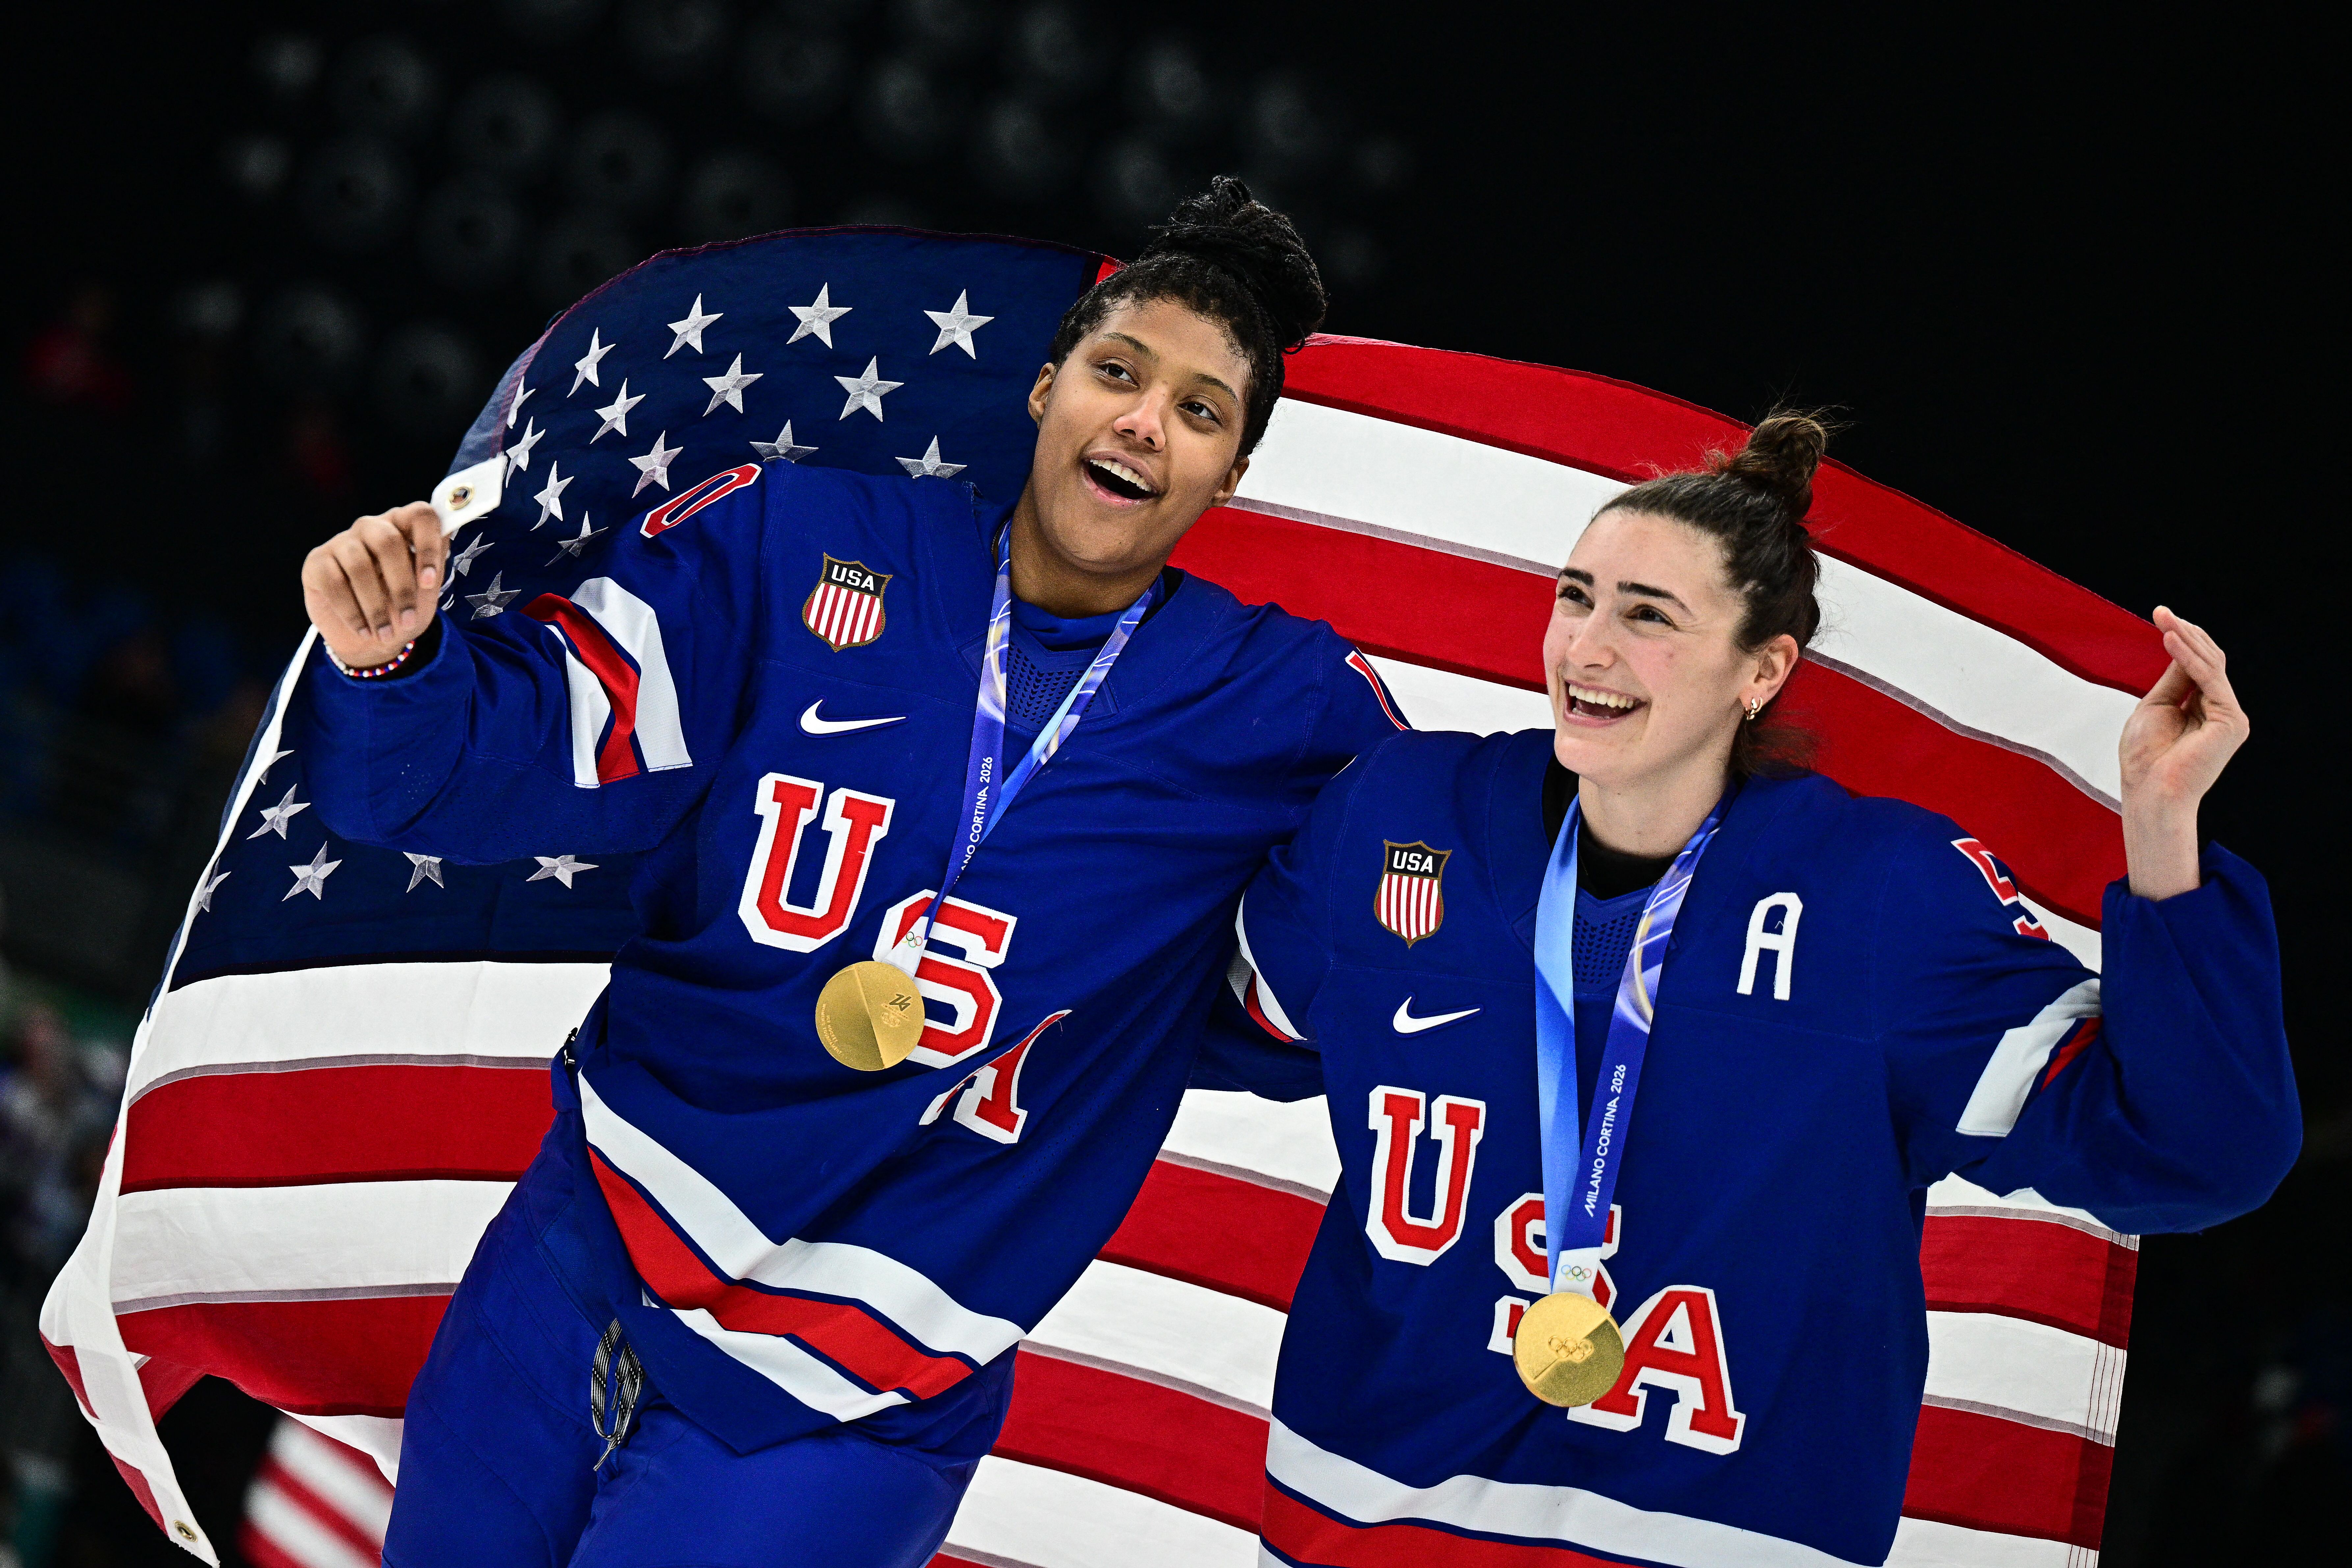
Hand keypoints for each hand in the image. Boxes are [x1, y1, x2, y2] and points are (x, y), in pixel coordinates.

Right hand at [302, 502, 445, 669]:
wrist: (371, 637)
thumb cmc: (402, 607)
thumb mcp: (425, 591)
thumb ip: (435, 564)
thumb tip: (449, 532)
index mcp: (403, 527)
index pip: (419, 515)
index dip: (427, 545)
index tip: (429, 581)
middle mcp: (371, 527)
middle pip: (387, 541)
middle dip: (401, 586)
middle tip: (408, 620)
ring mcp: (342, 542)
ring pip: (359, 565)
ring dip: (376, 606)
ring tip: (386, 634)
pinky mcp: (317, 562)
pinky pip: (334, 583)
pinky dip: (352, 612)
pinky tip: (364, 631)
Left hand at [2118, 607, 2248, 897]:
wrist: (2150, 792)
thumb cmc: (2145, 757)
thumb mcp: (2155, 706)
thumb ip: (2173, 679)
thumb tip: (2179, 645)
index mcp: (2202, 708)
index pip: (2197, 664)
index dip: (2181, 638)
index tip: (2161, 615)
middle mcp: (2220, 710)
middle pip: (2207, 660)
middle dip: (2184, 633)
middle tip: (2161, 611)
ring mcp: (2229, 716)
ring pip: (2211, 665)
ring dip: (2186, 639)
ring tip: (2164, 618)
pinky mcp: (2231, 721)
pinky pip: (2209, 680)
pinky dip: (2189, 658)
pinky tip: (2171, 639)